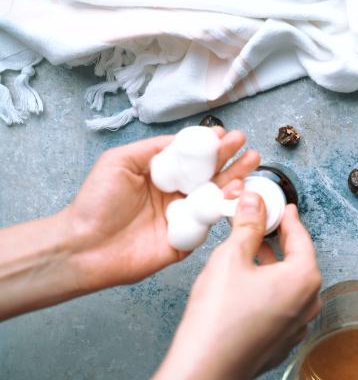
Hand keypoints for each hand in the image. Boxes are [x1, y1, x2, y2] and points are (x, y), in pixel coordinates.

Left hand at [65, 127, 260, 290]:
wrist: (85, 245)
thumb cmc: (95, 203)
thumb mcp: (120, 161)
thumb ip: (153, 149)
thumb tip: (181, 139)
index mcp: (160, 177)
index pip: (192, 158)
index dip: (209, 146)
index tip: (224, 134)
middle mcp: (174, 196)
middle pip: (209, 175)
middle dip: (230, 159)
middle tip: (246, 146)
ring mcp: (182, 218)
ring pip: (214, 196)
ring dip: (235, 179)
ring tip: (251, 163)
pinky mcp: (186, 240)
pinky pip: (209, 223)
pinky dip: (225, 208)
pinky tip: (236, 192)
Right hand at [153, 193, 321, 379]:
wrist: (205, 368)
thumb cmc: (217, 319)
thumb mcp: (231, 257)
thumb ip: (248, 224)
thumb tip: (254, 201)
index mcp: (303, 279)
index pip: (301, 237)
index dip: (288, 218)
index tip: (283, 207)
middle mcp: (308, 303)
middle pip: (298, 260)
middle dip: (280, 240)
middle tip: (263, 224)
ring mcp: (297, 325)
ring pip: (289, 284)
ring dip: (273, 264)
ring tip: (251, 250)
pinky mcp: (282, 340)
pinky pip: (282, 305)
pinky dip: (269, 288)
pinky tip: (248, 283)